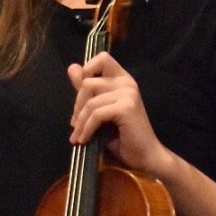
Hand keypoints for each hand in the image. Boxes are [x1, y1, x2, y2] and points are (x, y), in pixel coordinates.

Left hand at [68, 52, 165, 173]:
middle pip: (88, 82)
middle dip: (77, 105)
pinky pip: (96, 114)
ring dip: (80, 122)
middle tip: (75, 125)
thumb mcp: (99, 111)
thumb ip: (87, 91)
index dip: (87, 69)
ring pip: (91, 102)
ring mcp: (128, 93)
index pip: (102, 58)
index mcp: (122, 79)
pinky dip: (87, 129)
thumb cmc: (122, 136)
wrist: (143, 157)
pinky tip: (85, 140)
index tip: (80, 92)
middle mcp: (126, 82)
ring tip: (78, 138)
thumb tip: (71, 67)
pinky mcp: (126, 107)